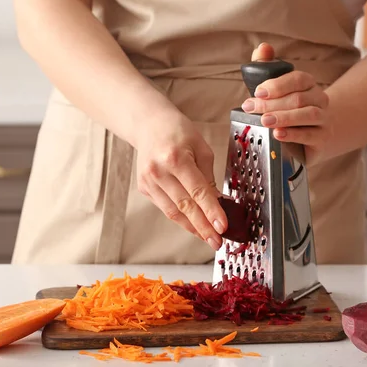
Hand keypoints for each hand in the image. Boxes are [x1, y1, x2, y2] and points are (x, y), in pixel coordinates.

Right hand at [136, 111, 225, 249]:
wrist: (149, 124)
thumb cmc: (179, 132)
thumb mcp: (201, 148)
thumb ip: (209, 177)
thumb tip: (218, 204)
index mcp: (175, 158)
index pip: (197, 191)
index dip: (211, 211)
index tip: (222, 227)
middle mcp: (158, 171)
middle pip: (184, 206)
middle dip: (203, 227)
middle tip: (217, 242)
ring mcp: (148, 181)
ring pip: (172, 212)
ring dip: (192, 227)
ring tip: (208, 238)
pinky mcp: (144, 188)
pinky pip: (165, 207)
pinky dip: (180, 218)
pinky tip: (193, 225)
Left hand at [241, 43, 332, 165]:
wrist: (313, 134)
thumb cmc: (289, 109)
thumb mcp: (275, 89)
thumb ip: (267, 67)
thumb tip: (263, 47)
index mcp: (309, 84)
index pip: (298, 79)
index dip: (278, 84)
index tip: (258, 92)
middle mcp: (320, 99)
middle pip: (298, 98)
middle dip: (272, 104)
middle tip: (252, 108)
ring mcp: (324, 119)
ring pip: (308, 114)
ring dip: (284, 117)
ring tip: (265, 121)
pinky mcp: (323, 137)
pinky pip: (311, 135)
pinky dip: (294, 134)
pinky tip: (278, 134)